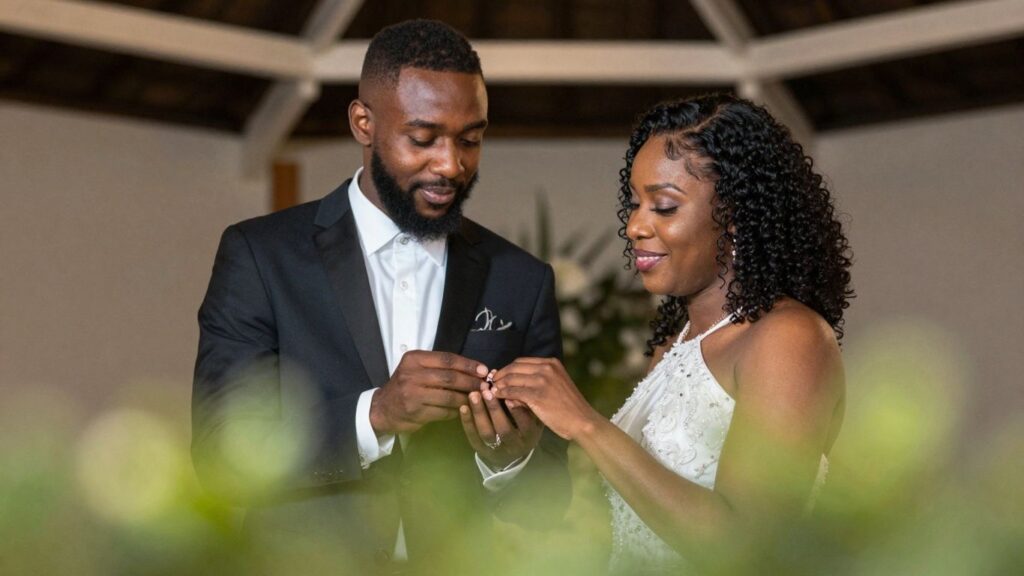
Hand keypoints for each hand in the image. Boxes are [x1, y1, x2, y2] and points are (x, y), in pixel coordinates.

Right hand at [370, 351, 487, 434]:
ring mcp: (413, 394)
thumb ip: (439, 367)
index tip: (484, 371)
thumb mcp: (416, 368)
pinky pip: (443, 411)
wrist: (382, 408)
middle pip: (450, 377)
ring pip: (449, 397)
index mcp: (414, 359)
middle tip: (484, 386)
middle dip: (471, 382)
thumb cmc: (405, 385)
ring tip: (477, 399)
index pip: (447, 359)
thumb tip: (474, 369)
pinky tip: (462, 410)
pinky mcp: (415, 412)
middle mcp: (412, 374)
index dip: (468, 365)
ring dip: (466, 398)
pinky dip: (456, 411)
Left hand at [459, 376, 543, 469]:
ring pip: (487, 433)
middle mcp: (515, 445)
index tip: (508, 395)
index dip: (517, 411)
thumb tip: (512, 381)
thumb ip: (525, 402)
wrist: (511, 454)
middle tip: (486, 390)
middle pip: (504, 429)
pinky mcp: (482, 451)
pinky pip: (473, 437)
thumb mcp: (531, 417)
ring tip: (473, 395)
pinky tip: (463, 407)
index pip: (525, 424)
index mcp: (530, 436)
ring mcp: (497, 450)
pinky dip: (467, 422)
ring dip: (479, 413)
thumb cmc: (523, 427)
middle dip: (494, 409)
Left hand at [491, 358, 599, 440]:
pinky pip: (513, 391)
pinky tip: (497, 397)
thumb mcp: (556, 385)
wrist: (582, 421)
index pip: (521, 362)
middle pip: (514, 367)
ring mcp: (542, 380)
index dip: (506, 369)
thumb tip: (513, 383)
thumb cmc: (569, 407)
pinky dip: (503, 393)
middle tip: (490, 382)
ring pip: (512, 378)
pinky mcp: (537, 394)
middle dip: (500, 374)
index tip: (498, 376)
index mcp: (551, 363)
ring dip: (499, 384)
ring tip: (491, 390)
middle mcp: (547, 368)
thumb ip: (538, 381)